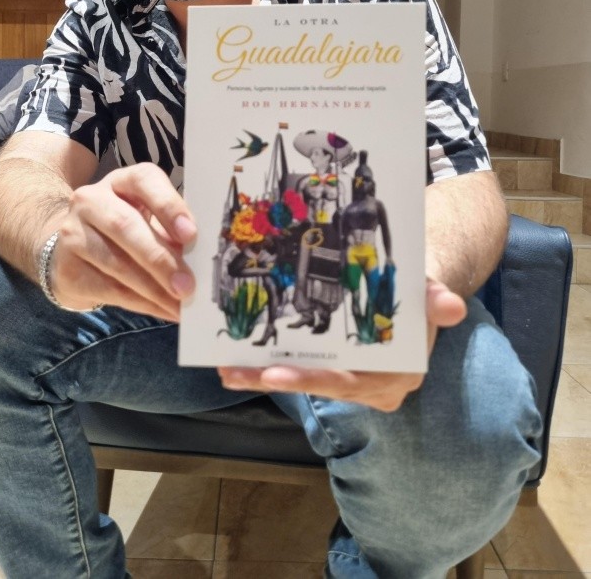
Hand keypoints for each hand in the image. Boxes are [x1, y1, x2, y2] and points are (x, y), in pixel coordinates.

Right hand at [47, 163, 196, 318]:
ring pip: (116, 262)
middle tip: (187, 285)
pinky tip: (163, 310)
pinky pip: (109, 289)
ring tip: (180, 305)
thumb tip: (203, 259)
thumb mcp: (150, 220)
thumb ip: (173, 232)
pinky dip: (142, 303)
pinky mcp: (66, 268)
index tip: (191, 235)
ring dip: (154, 288)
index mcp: (122, 181)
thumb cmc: (127, 232)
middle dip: (160, 258)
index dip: (168, 206)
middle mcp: (92, 200)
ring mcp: (73, 232)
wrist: (74, 252)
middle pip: (125, 225)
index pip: (144, 181)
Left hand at [218, 278, 466, 411]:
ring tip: (227, 369)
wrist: (415, 289)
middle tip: (235, 373)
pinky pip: (302, 370)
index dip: (313, 379)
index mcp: (397, 375)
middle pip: (318, 385)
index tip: (276, 374)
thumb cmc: (419, 289)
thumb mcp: (427, 290)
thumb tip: (450, 306)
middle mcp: (372, 387)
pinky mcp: (335, 370)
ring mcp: (352, 381)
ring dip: (264, 376)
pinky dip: (271, 365)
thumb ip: (435, 300)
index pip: (350, 382)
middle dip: (275, 379)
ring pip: (304, 380)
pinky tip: (239, 360)